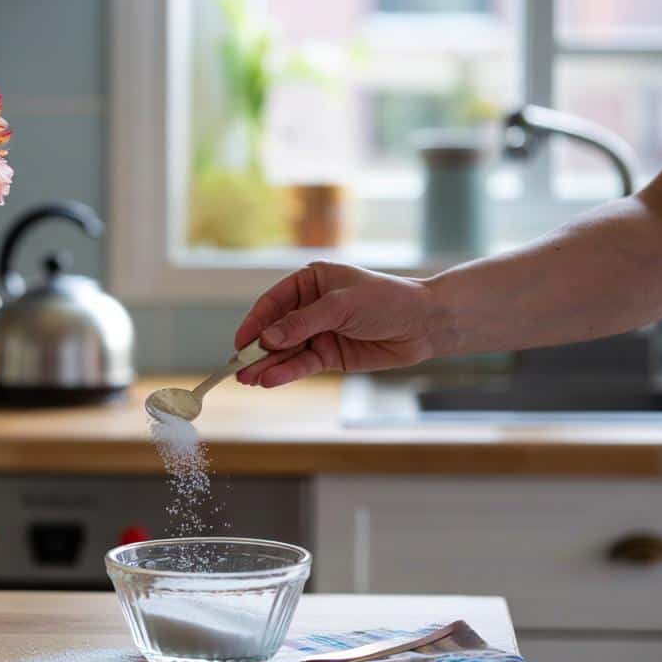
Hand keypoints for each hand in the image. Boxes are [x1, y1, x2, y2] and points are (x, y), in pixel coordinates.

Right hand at [234, 262, 441, 386]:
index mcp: (310, 282)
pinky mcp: (328, 355)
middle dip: (257, 349)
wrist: (423, 324)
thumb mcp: (341, 306)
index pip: (273, 303)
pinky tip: (271, 380)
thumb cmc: (386, 300)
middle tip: (238, 368)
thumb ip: (302, 323)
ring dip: (267, 365)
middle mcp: (309, 307)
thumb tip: (268, 339)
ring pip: (285, 351)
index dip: (255, 323)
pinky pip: (302, 364)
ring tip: (248, 380)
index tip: (240, 342)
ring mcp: (318, 332)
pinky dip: (287, 372)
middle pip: (275, 330)